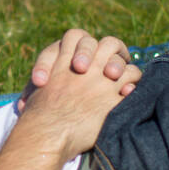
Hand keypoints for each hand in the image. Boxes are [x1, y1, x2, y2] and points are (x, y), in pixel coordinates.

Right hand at [19, 29, 142, 160]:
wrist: (46, 133)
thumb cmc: (37, 113)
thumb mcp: (38, 85)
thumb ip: (50, 72)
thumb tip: (58, 72)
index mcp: (63, 60)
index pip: (77, 36)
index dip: (85, 44)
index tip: (86, 55)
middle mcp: (85, 67)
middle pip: (108, 43)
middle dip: (114, 53)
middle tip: (109, 69)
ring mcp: (101, 83)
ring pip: (125, 66)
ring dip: (126, 72)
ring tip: (121, 81)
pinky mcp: (111, 101)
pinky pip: (131, 85)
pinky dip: (131, 88)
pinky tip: (126, 94)